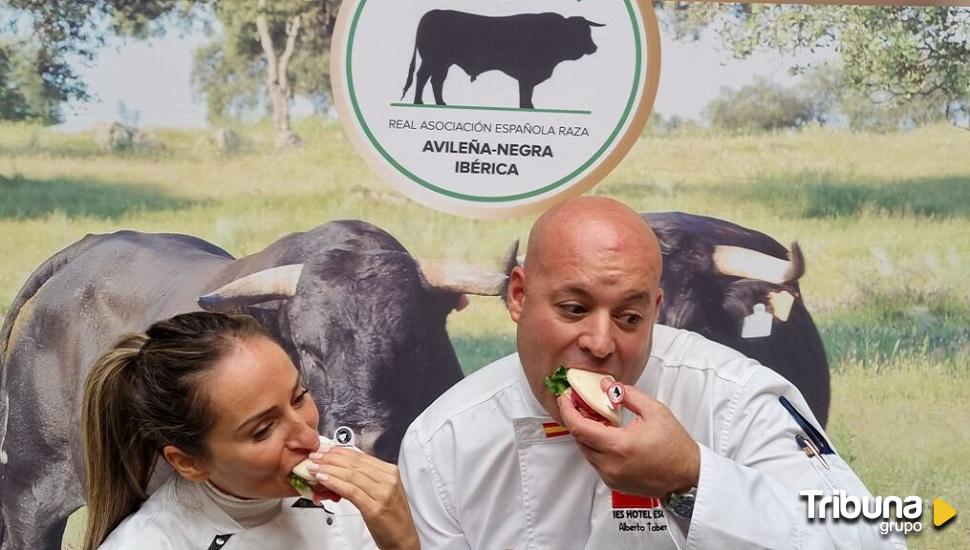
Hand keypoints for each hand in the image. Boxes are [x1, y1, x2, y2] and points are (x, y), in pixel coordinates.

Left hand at [306, 448, 419, 549]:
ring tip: (314, 468)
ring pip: (351, 475)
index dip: (340, 452)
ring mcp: (383, 493)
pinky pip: (351, 490)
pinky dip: (334, 483)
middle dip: (331, 458)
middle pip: (354, 463)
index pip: (360, 456)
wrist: (403, 539)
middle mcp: (388, 479)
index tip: (325, 450)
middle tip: (315, 457)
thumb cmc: (391, 517)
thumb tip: (340, 470)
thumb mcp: (381, 491)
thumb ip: (364, 479)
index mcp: (390, 472)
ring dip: (329, 469)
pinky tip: (323, 480)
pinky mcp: (375, 508)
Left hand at [558, 380, 699, 497]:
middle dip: (576, 419)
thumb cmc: (675, 446)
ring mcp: (611, 477)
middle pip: (579, 439)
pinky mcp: (613, 483)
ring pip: (586, 451)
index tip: (564, 398)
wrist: (687, 476)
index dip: (567, 411)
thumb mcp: (654, 410)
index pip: (580, 428)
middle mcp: (611, 465)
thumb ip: (627, 394)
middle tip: (580, 403)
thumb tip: (606, 385)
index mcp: (620, 446)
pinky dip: (596, 446)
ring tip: (596, 417)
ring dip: (586, 433)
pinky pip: (595, 462)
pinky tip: (606, 434)